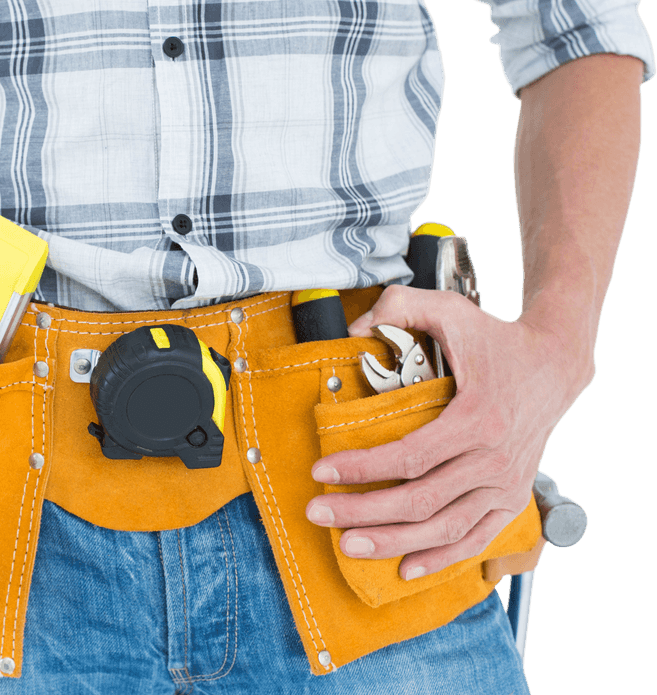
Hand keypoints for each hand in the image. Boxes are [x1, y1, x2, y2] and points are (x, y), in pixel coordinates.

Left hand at [305, 285, 594, 579]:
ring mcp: (506, 484)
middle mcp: (495, 459)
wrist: (555, 363)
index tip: (322, 472)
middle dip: (363, 511)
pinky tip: (405, 568)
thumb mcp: (450, 309)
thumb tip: (353, 328)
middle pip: (420, 499)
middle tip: (318, 513)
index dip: (362, 469)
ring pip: (444, 527)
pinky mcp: (513, 499)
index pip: (410, 456)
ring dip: (393, 541)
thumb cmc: (497, 339)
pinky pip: (475, 539)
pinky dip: (440, 558)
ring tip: (348, 544)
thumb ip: (400, 306)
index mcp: (478, 418)